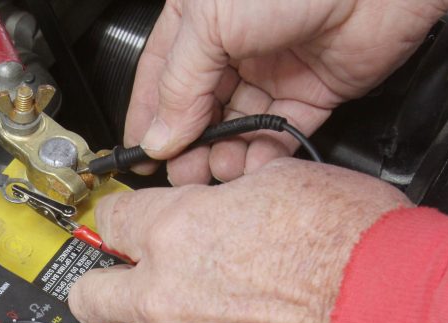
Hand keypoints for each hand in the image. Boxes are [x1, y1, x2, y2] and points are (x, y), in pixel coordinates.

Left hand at [68, 159, 410, 322]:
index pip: (110, 220)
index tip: (118, 230)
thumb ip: (226, 199)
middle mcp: (163, 292)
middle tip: (115, 286)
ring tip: (233, 316)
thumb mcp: (281, 183)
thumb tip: (223, 201)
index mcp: (174, 231)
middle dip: (97, 288)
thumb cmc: (350, 247)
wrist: (386, 316)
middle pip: (88, 294)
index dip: (117, 222)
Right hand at [126, 0, 447, 184]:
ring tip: (214, 172)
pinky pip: (279, 135)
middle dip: (185, 147)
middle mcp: (231, 48)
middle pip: (196, 112)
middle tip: (178, 175)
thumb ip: (178, 85)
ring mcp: (272, 71)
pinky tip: (252, 168)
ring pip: (235, 129)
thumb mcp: (209, 23)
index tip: (136, 157)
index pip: (160, 81)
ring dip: (221, 157)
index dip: (146, 121)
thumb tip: (157, 136)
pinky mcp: (311, 94)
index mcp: (198, 22)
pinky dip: (264, 157)